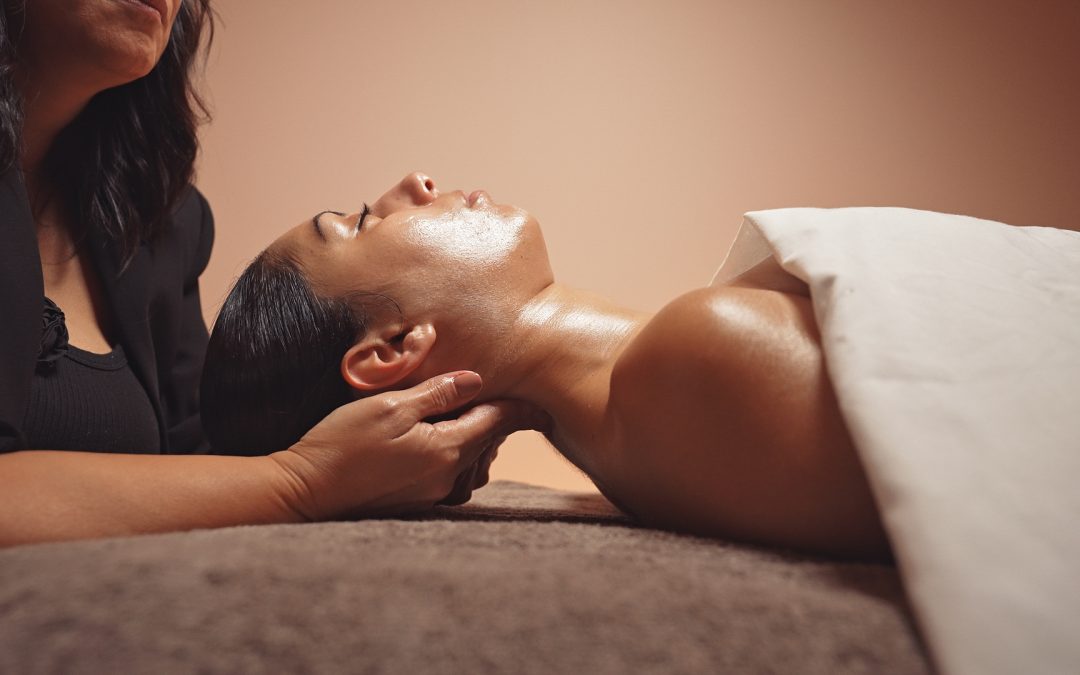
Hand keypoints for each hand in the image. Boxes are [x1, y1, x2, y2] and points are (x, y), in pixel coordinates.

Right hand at [268, 372, 547, 519]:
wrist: (305, 492)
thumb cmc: (342, 444)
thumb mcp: (389, 406)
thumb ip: (436, 393)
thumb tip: (475, 380)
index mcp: (447, 449)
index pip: (498, 422)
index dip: (521, 408)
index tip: (542, 401)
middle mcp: (448, 477)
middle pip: (488, 442)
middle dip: (496, 420)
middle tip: (500, 397)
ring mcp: (434, 494)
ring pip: (474, 462)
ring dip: (477, 439)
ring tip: (468, 415)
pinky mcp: (419, 502)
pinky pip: (455, 477)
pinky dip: (459, 457)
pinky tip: (442, 442)